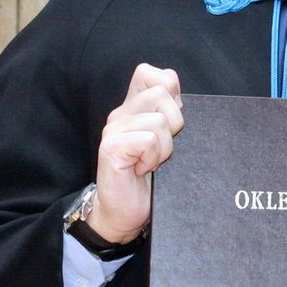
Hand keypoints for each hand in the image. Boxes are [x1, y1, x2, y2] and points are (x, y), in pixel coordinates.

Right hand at [88, 63, 182, 241]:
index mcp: (133, 108)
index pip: (148, 73)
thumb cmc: (149, 179)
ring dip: (165, 147)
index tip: (170, 119)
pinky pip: (148, 140)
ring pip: (159, 120)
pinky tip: (143, 170)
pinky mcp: (112, 147)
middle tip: (162, 150)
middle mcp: (120, 114)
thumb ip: (169, 112)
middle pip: (161, 94)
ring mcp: (113, 130)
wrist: (124, 213)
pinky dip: (153, 158)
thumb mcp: (165, 141)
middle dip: (175, 124)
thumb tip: (174, 83)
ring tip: (152, 162)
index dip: (167, 89)